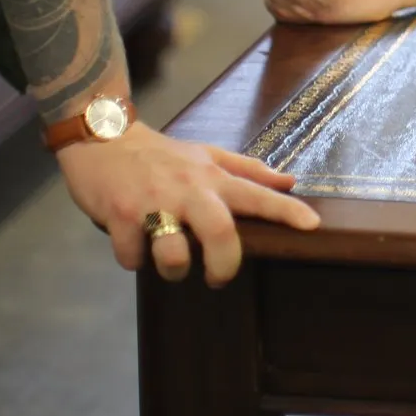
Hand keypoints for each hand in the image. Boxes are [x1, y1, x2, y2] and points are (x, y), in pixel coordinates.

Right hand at [56, 123, 318, 285]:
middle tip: (220, 277)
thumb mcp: (206, 155)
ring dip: (174, 269)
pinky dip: (133, 260)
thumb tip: (289, 180)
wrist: (103, 138)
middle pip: (220, 233)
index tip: (312, 226)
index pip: (256, 193)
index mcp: (211, 177)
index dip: (286, 211)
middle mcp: (187, 189)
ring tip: (172, 263)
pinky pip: (132, 257)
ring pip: (174, 254)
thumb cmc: (161, 154)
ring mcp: (151, 203)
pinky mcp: (118, 216)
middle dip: (225, 265)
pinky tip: (133, 246)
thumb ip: (247, 170)